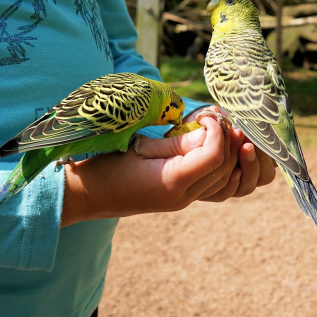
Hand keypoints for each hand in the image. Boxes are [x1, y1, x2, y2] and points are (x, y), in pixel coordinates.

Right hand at [61, 109, 274, 226]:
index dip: (216, 132)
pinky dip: (219, 167)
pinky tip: (216, 150)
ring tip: (220, 131)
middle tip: (219, 119)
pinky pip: (211, 186)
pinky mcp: (179, 199)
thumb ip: (177, 142)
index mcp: (171, 181)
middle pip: (223, 169)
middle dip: (227, 141)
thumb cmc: (108, 166)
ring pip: (222, 180)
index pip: (212, 156)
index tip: (205, 115)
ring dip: (227, 154)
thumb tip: (207, 131)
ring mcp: (182, 201)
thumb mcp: (142, 147)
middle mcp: (182, 197)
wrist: (90, 195)